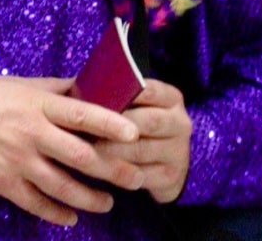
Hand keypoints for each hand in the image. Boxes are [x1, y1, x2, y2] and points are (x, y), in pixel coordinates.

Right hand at [0, 75, 144, 226]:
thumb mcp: (22, 85)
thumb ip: (57, 89)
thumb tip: (92, 87)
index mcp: (39, 106)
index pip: (82, 114)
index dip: (110, 124)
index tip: (134, 132)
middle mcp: (32, 134)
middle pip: (81, 156)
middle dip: (114, 170)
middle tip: (136, 178)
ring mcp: (19, 162)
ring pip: (64, 187)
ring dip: (91, 198)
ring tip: (108, 203)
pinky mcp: (5, 183)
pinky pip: (38, 204)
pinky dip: (58, 213)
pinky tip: (73, 217)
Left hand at [97, 78, 190, 202]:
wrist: (160, 159)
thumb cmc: (134, 121)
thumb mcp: (131, 104)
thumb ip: (113, 93)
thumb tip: (81, 85)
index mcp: (171, 98)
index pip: (150, 90)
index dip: (123, 94)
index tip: (97, 98)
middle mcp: (180, 123)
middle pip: (147, 121)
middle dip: (115, 126)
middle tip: (86, 127)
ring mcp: (179, 151)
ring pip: (141, 150)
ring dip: (111, 151)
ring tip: (85, 148)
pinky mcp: (171, 176)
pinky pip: (141, 175)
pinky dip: (118, 173)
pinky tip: (99, 168)